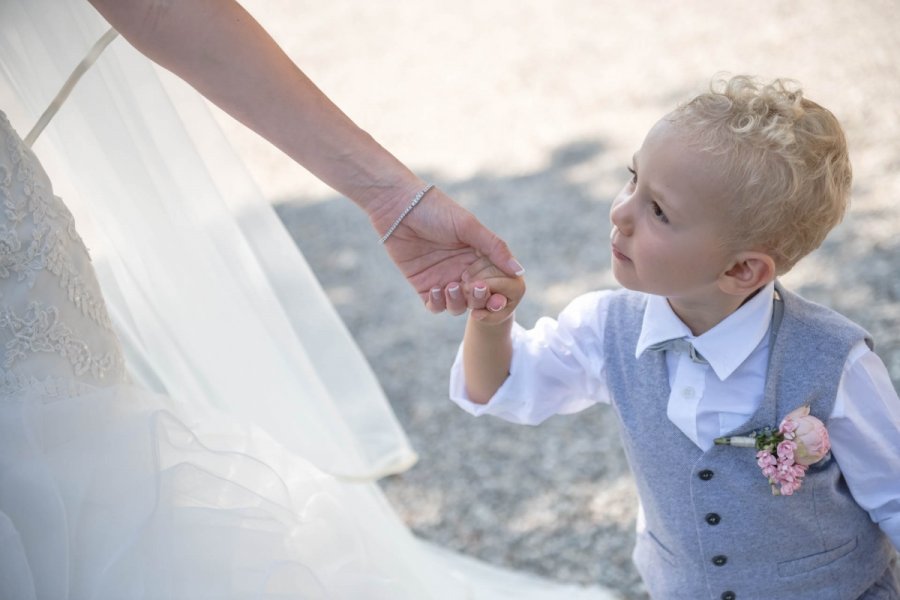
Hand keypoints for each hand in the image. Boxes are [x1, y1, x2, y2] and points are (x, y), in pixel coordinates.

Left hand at [374, 186, 523, 313]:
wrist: (399, 207)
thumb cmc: (437, 210)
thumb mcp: (469, 227)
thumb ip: (495, 248)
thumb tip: (520, 271)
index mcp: (478, 256)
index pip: (494, 282)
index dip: (497, 291)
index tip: (496, 294)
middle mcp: (463, 270)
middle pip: (477, 298)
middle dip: (478, 300)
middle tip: (475, 289)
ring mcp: (443, 279)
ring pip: (457, 306)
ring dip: (457, 302)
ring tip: (452, 286)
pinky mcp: (423, 285)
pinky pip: (435, 306)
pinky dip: (438, 304)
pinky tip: (436, 290)